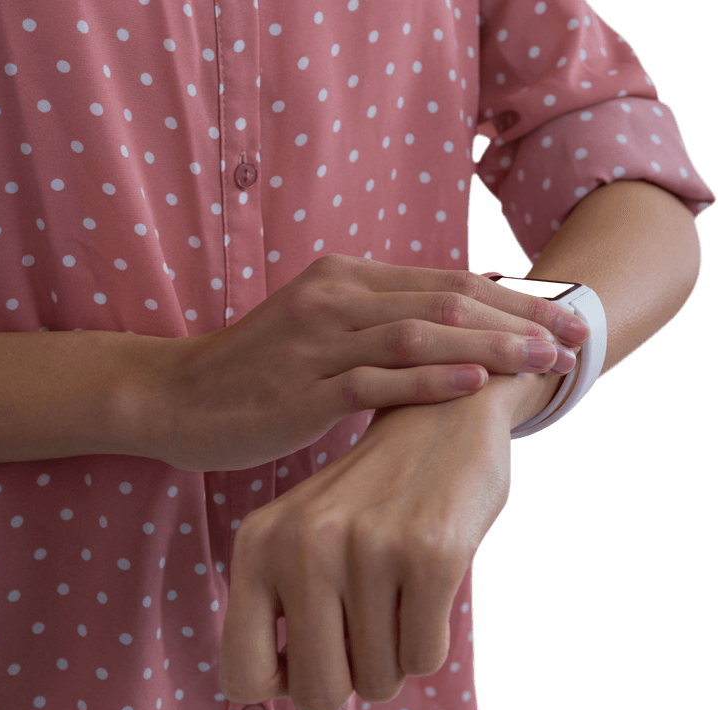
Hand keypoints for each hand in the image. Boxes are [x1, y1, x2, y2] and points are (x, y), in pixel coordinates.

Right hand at [157, 253, 584, 472]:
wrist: (174, 396)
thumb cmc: (252, 369)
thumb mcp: (318, 324)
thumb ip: (384, 314)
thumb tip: (470, 304)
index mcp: (342, 278)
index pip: (445, 281)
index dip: (512, 299)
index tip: (561, 318)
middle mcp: (333, 298)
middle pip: (445, 302)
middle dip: (517, 320)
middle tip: (571, 339)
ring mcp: (315, 343)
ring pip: (418, 336)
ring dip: (489, 348)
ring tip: (542, 363)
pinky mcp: (299, 390)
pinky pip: (374, 381)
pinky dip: (429, 381)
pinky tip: (473, 385)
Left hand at [218, 398, 514, 709]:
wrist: (436, 419)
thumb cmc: (366, 500)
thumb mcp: (302, 539)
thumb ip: (286, 616)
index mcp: (256, 546)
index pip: (241, 676)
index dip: (282, 683)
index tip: (313, 656)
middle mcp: (301, 546)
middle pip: (317, 692)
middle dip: (349, 677)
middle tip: (366, 626)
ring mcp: (365, 548)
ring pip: (379, 679)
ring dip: (394, 653)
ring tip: (395, 589)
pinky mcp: (429, 553)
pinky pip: (424, 658)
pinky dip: (429, 638)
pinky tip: (425, 583)